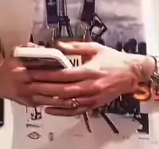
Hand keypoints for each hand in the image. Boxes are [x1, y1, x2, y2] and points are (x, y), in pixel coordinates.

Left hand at [17, 41, 153, 116]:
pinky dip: (60, 111)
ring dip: (48, 99)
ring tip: (33, 96)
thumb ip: (75, 47)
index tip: (32, 71)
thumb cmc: (113, 59)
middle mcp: (89, 86)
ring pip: (65, 102)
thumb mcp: (95, 48)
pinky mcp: (93, 105)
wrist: (131, 73)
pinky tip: (48, 108)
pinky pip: (74, 110)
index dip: (46, 74)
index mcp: (89, 70)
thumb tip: (58, 45)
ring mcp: (91, 97)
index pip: (63, 73)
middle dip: (42, 87)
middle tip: (27, 84)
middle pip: (61, 89)